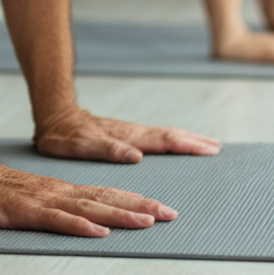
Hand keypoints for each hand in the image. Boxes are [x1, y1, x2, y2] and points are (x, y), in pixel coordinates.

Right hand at [0, 157, 175, 236]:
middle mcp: (59, 193)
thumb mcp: (31, 204)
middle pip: (106, 199)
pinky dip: (81, 226)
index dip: (135, 202)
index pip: (106, 196)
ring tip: (147, 220)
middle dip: (141, 207)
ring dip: (120, 214)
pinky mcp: (25, 211)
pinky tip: (99, 231)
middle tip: (171, 214)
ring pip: (90, 208)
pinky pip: (58, 220)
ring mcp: (43, 200)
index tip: (162, 210)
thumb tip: (85, 222)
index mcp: (61, 192)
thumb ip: (57, 211)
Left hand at [35, 105, 220, 163]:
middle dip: (194, 141)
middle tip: (218, 148)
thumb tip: (137, 156)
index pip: (164, 141)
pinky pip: (156, 138)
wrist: (55, 117)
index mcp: (128, 137)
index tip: (209, 149)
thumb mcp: (81, 146)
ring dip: (187, 139)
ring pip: (165, 134)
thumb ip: (108, 150)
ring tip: (206, 144)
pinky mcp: (126, 135)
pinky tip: (175, 145)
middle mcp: (133, 133)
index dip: (187, 146)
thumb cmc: (65, 136)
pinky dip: (172, 140)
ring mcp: (131, 133)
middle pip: (170, 135)